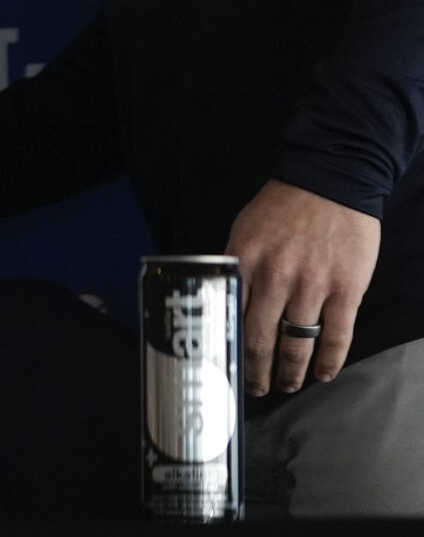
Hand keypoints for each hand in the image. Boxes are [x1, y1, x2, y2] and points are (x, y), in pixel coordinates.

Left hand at [229, 179, 378, 395]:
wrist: (331, 182)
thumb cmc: (284, 206)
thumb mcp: (245, 229)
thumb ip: (237, 265)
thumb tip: (224, 300)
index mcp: (243, 260)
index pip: (228, 314)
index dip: (226, 346)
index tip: (224, 366)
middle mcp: (274, 276)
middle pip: (259, 337)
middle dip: (256, 369)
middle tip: (255, 387)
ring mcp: (312, 285)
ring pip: (297, 343)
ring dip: (290, 371)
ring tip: (286, 385)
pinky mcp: (345, 290)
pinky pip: (336, 336)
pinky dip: (329, 361)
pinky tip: (322, 375)